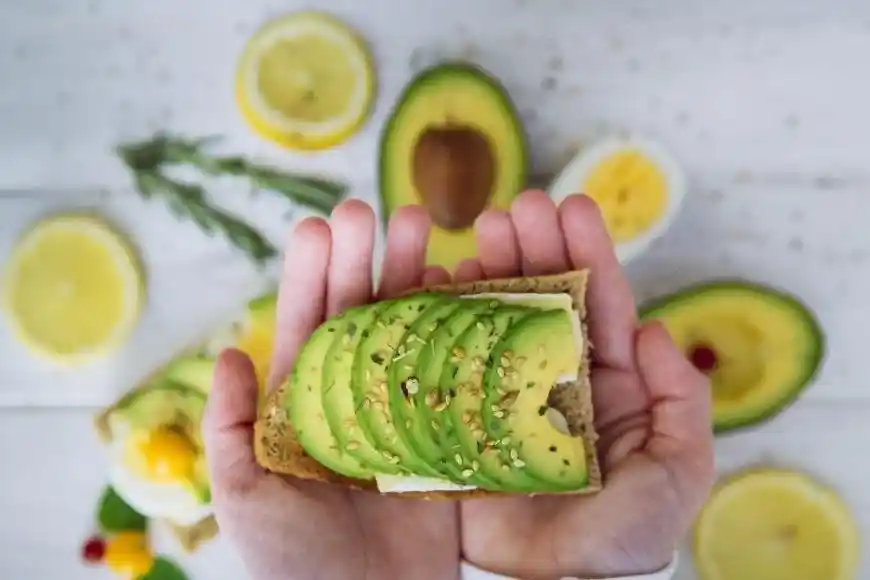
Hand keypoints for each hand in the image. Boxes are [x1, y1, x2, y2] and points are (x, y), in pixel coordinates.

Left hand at [202, 200, 460, 579]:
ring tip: (429, 231)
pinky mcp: (447, 435)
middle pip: (360, 316)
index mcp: (304, 406)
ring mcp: (404, 411)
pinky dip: (464, 332)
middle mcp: (354, 398)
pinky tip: (468, 289)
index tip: (318, 226)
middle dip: (365, 261)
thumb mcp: (243, 498)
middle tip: (375, 210)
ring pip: (410, 333)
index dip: (309, 277)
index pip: (305, 328)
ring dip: (417, 282)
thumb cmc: (294, 566)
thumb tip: (227, 354)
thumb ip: (228, 429)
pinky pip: (456, 374)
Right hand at [459, 190, 715, 578]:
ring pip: (495, 318)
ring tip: (472, 238)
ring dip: (485, 273)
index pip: (599, 303)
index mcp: (605, 379)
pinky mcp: (463, 414)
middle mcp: (553, 374)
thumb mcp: (678, 471)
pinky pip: (449, 359)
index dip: (586, 251)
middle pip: (543, 297)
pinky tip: (432, 287)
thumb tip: (656, 330)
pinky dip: (440, 321)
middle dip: (531, 247)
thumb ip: (682, 403)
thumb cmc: (623, 534)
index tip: (569, 205)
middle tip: (511, 209)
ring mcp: (504, 390)